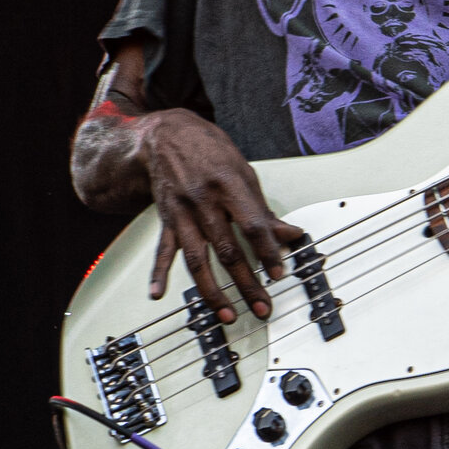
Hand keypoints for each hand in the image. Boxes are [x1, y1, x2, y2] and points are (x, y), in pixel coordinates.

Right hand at [133, 109, 302, 323]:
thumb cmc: (208, 150)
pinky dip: (159, 273)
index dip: (267, 252)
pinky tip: (157, 293)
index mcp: (228, 185)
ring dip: (213, 290)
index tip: (278, 273)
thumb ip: (263, 209)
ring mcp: (182, 212)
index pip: (252, 225)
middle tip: (261, 305)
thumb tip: (290, 234)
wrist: (166, 135)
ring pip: (197, 258)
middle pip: (227, 249)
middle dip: (246, 282)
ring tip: (226, 313)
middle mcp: (204, 200)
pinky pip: (163, 250)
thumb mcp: (243, 171)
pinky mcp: (167, 220)